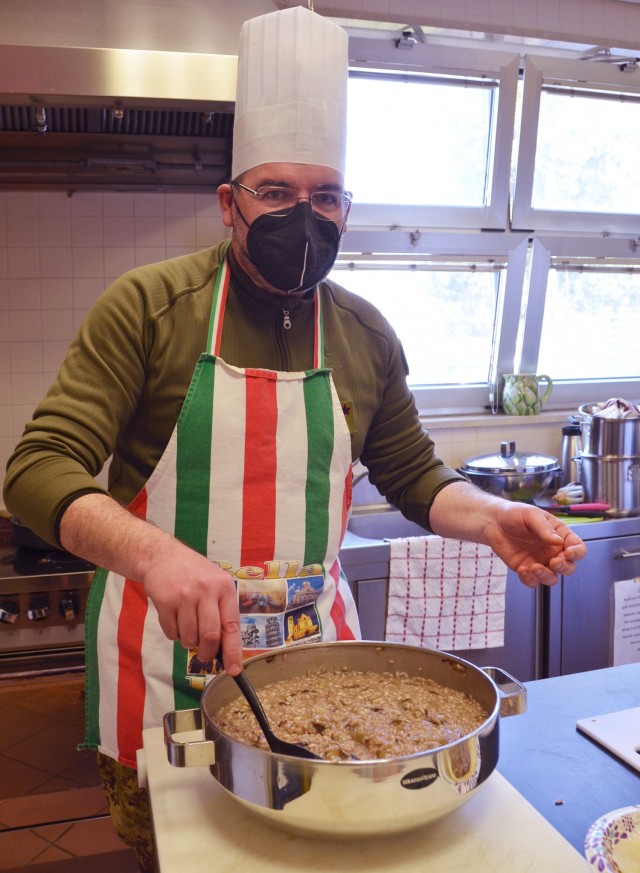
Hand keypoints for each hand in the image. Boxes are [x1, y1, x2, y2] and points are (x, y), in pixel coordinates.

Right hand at [59, 493, 243, 673]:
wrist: (161, 556)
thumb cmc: (193, 573)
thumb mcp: (215, 583)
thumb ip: (221, 611)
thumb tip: (225, 648)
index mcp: (224, 588)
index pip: (231, 625)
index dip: (233, 651)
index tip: (234, 670)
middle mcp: (206, 591)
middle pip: (210, 636)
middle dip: (207, 652)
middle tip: (204, 655)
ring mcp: (185, 596)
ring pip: (189, 637)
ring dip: (188, 641)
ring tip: (186, 626)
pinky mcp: (165, 602)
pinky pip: (172, 633)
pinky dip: (173, 634)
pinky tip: (174, 618)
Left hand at [484, 502, 586, 586]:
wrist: (493, 522)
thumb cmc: (515, 514)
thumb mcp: (530, 515)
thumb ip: (544, 528)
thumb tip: (558, 542)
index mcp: (560, 536)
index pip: (577, 547)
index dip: (577, 552)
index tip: (569, 553)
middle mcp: (553, 551)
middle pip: (569, 567)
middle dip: (564, 567)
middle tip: (554, 562)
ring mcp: (541, 562)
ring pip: (552, 578)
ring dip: (546, 576)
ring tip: (533, 567)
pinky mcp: (526, 570)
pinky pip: (533, 582)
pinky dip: (530, 579)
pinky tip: (522, 569)